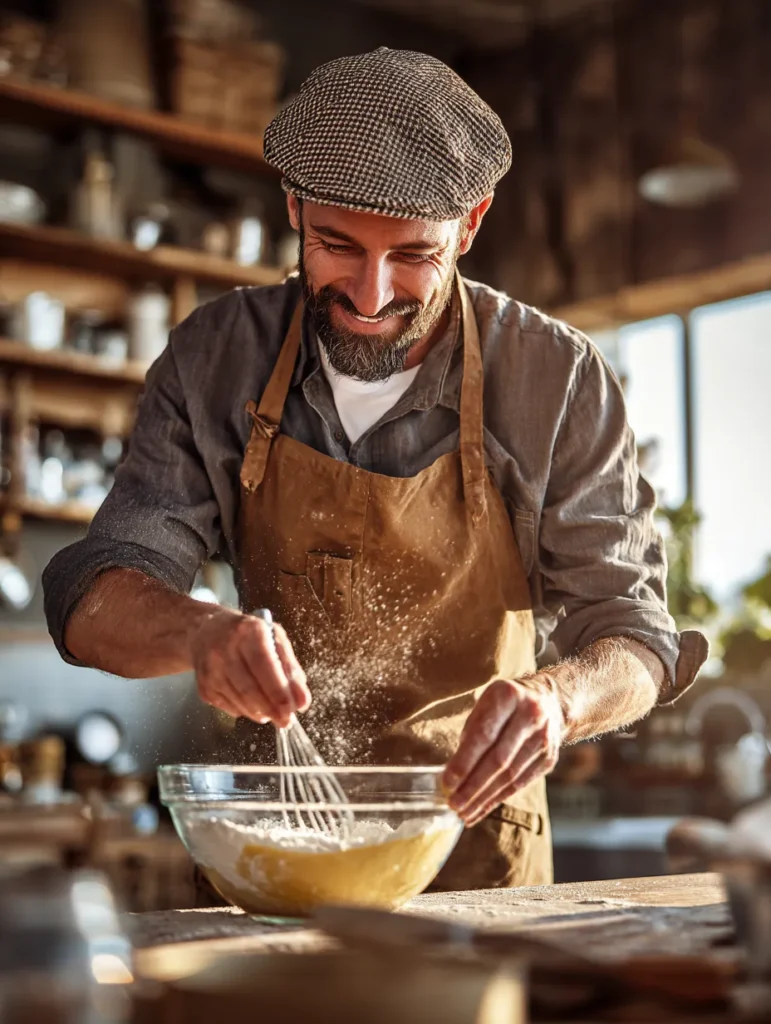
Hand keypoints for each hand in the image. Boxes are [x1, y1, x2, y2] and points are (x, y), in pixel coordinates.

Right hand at [190, 608, 309, 726]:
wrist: (206, 632)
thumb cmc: (247, 636)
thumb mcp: (274, 639)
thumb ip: (290, 668)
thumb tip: (301, 700)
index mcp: (247, 631)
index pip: (263, 663)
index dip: (278, 689)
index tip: (293, 707)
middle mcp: (224, 649)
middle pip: (249, 687)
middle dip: (272, 708)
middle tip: (286, 720)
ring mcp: (210, 669)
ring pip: (239, 701)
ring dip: (260, 712)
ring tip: (272, 713)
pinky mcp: (203, 687)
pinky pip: (229, 707)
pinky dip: (246, 711)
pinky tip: (253, 705)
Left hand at [442, 677, 563, 825]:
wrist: (547, 700)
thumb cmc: (504, 704)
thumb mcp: (484, 704)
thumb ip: (470, 733)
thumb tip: (454, 772)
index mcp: (509, 696)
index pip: (484, 736)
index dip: (464, 762)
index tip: (447, 782)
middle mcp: (530, 716)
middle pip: (499, 760)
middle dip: (473, 786)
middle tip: (453, 803)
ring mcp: (544, 739)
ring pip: (510, 776)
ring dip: (484, 797)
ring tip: (463, 812)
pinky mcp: (549, 759)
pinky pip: (520, 783)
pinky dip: (498, 798)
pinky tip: (481, 809)